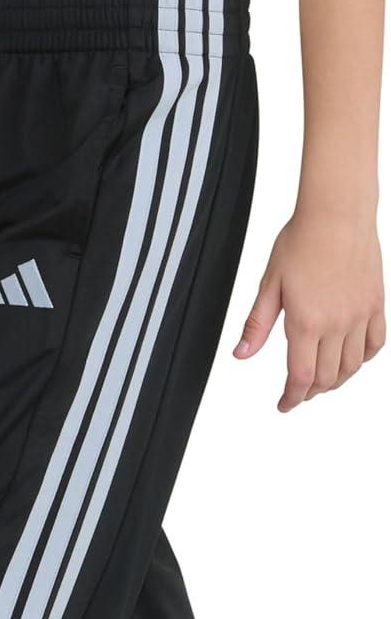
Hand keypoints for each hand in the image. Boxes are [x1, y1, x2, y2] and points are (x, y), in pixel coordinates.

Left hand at [233, 208, 384, 410]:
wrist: (337, 213)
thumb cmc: (301, 242)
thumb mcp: (269, 286)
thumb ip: (257, 325)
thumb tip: (241, 354)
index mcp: (306, 323)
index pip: (300, 378)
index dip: (291, 398)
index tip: (284, 405)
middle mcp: (337, 324)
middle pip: (326, 378)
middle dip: (309, 392)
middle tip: (298, 392)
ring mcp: (360, 315)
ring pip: (352, 366)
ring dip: (335, 380)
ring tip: (321, 381)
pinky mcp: (376, 303)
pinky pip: (375, 343)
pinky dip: (362, 359)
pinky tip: (350, 359)